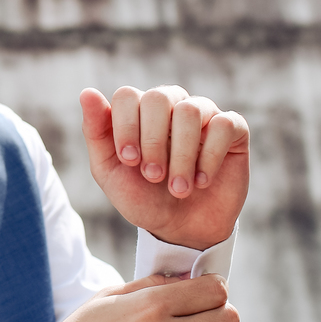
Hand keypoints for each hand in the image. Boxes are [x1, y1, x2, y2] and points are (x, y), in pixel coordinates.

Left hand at [79, 85, 248, 249]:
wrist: (182, 229)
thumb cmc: (144, 198)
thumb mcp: (110, 172)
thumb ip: (96, 133)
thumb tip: (87, 92)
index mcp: (138, 111)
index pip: (127, 95)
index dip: (126, 127)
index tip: (129, 161)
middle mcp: (171, 104)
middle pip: (158, 97)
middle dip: (152, 142)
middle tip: (153, 176)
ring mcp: (203, 114)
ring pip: (190, 111)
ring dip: (181, 156)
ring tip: (178, 188)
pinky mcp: (233, 129)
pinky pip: (224, 124)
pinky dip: (209, 157)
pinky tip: (202, 181)